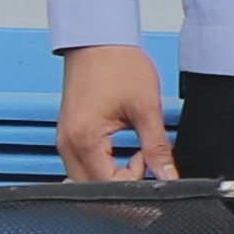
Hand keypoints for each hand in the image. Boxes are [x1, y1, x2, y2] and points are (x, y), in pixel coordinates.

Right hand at [57, 42, 172, 182]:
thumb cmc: (116, 63)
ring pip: (88, 184)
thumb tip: (168, 176)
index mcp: (84, 139)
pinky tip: (126, 158)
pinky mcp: (70, 137)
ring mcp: (66, 142)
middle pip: (93, 194)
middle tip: (151, 175)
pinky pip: (85, 169)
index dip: (137, 187)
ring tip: (139, 161)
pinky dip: (106, 171)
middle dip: (125, 193)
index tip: (156, 173)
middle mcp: (68, 145)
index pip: (109, 188)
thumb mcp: (146, 107)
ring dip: (115, 182)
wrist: (97, 40)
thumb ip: (158, 148)